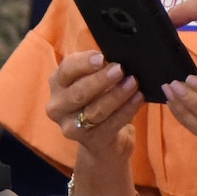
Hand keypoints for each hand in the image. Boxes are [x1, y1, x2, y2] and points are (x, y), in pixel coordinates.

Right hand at [46, 52, 143, 195]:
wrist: (103, 141)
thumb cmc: (100, 100)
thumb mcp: (96, 81)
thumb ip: (102, 68)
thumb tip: (121, 54)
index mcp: (58, 83)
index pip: (67, 69)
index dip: (84, 63)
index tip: (102, 57)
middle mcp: (58, 106)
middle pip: (78, 92)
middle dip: (101, 80)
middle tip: (121, 69)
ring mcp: (71, 127)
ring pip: (94, 110)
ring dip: (116, 95)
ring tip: (133, 83)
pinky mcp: (89, 142)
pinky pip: (109, 125)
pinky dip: (126, 110)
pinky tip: (138, 99)